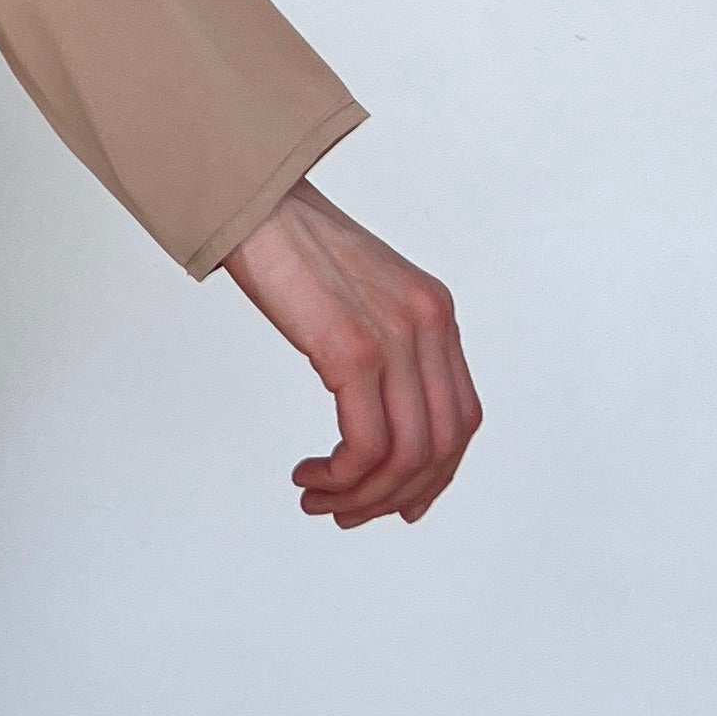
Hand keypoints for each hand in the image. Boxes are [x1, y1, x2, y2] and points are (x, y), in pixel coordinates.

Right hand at [222, 179, 478, 528]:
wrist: (254, 202)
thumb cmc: (292, 247)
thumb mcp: (362, 295)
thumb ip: (385, 344)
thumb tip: (376, 413)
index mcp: (436, 314)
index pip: (462, 418)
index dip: (437, 475)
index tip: (398, 503)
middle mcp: (429, 326)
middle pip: (442, 447)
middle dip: (396, 496)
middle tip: (347, 513)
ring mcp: (394, 338)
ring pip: (406, 456)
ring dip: (362, 495)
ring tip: (319, 499)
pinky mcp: (351, 349)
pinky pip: (366, 443)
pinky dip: (342, 475)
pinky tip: (310, 474)